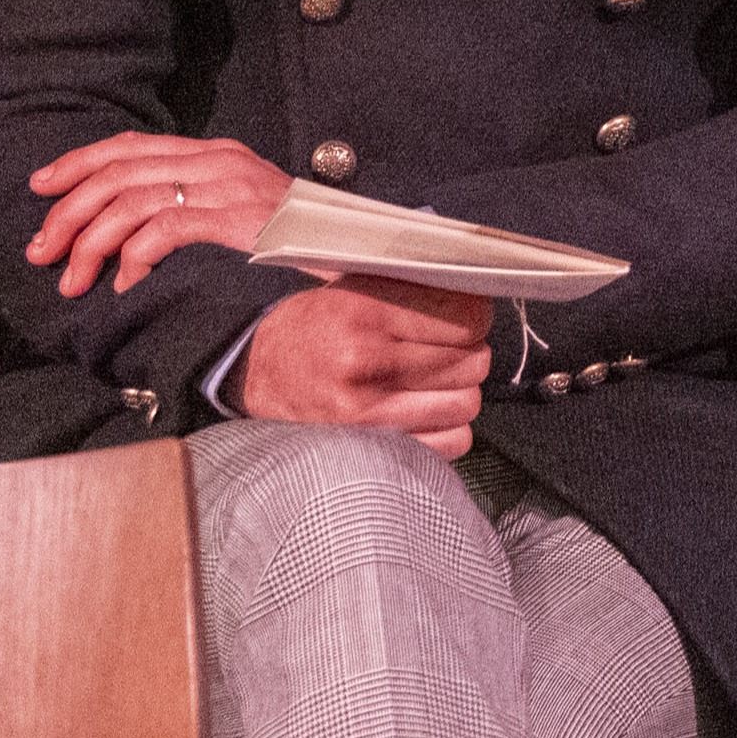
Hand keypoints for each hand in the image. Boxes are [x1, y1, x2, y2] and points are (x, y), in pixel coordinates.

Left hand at [24, 129, 292, 299]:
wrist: (360, 252)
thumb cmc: (299, 243)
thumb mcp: (243, 212)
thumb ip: (196, 209)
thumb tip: (131, 235)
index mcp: (214, 153)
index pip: (131, 145)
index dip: (78, 163)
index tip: (40, 187)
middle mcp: (217, 161)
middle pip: (118, 172)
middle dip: (68, 212)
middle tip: (40, 251)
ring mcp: (228, 187)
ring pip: (131, 202)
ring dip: (90, 244)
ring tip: (73, 281)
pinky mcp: (237, 219)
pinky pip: (165, 230)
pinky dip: (134, 257)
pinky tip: (124, 284)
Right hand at [238, 278, 493, 459]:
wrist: (256, 378)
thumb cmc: (315, 327)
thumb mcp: (354, 287)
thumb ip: (413, 286)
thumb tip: (480, 291)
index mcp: (364, 312)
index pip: (465, 318)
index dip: (475, 318)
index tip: (464, 320)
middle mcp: (365, 362)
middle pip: (472, 362)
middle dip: (469, 354)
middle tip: (448, 352)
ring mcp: (367, 413)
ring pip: (466, 403)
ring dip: (460, 392)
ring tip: (436, 382)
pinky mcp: (370, 450)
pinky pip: (452, 443)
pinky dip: (448, 429)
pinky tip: (425, 412)